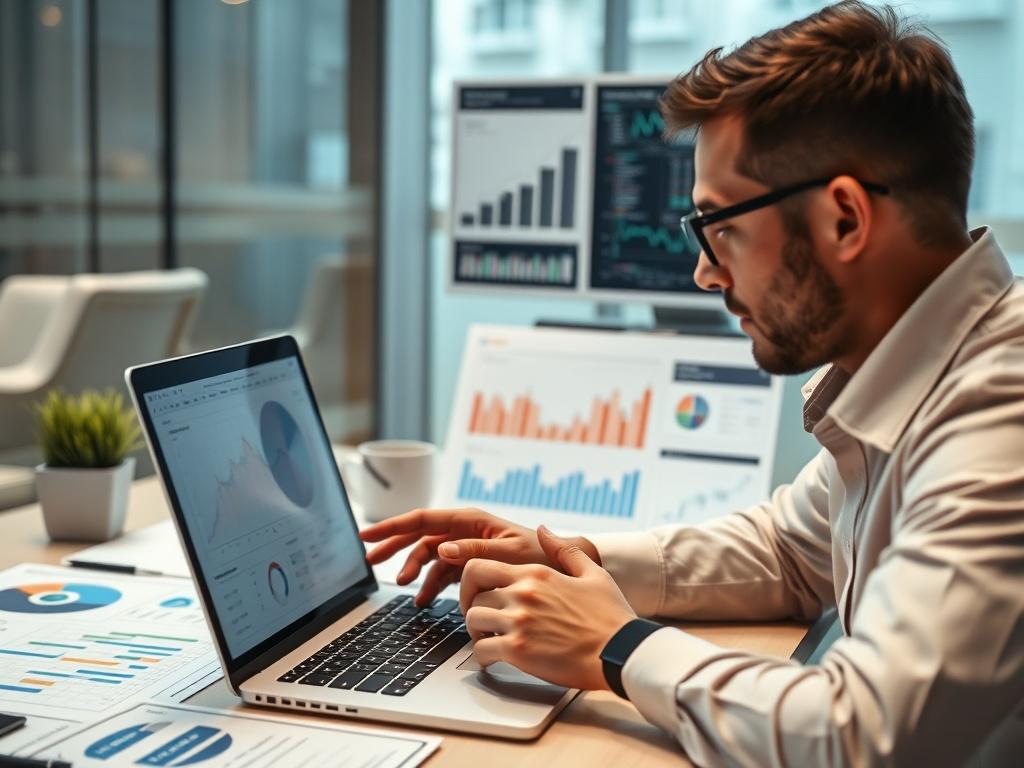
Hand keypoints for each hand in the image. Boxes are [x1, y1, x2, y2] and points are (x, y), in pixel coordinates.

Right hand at [359, 507, 599, 605]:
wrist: (565, 570)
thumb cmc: (542, 556)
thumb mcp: (510, 553)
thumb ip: (475, 551)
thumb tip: (442, 549)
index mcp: (471, 520)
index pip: (423, 519)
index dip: (393, 526)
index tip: (368, 534)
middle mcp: (465, 531)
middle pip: (419, 535)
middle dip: (394, 545)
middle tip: (369, 559)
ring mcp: (467, 549)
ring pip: (428, 555)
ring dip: (413, 569)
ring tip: (404, 586)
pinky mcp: (471, 566)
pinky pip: (442, 573)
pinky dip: (429, 584)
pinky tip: (421, 599)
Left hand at [461, 525, 635, 690]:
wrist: (621, 652)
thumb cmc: (610, 617)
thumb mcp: (593, 574)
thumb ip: (564, 550)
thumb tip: (544, 530)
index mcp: (535, 574)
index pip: (480, 566)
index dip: (471, 582)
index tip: (477, 593)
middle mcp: (522, 594)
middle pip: (473, 594)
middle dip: (473, 607)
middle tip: (481, 619)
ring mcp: (519, 622)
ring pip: (473, 620)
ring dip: (477, 632)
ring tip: (489, 639)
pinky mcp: (518, 651)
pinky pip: (481, 650)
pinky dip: (483, 656)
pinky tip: (494, 659)